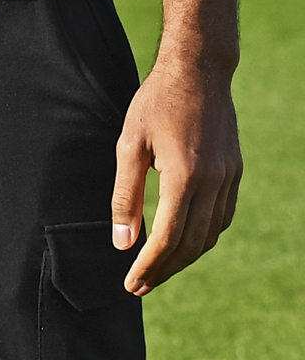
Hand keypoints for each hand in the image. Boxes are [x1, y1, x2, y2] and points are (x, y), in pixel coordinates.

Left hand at [114, 58, 239, 293]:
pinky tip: (184, 241)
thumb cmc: (154, 104)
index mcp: (185, 176)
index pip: (168, 238)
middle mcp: (214, 182)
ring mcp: (229, 178)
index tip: (131, 284)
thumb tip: (123, 242)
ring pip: (210, 234)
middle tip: (140, 286)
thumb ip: (126, 195)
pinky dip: (203, 236)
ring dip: (185, 257)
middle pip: (191, 243)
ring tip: (158, 270)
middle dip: (165, 269)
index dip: (149, 265)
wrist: (199, 72)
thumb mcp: (128, 145)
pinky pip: (222, 217)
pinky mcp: (235, 172)